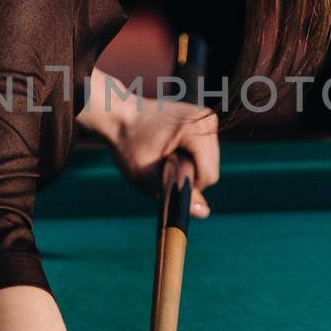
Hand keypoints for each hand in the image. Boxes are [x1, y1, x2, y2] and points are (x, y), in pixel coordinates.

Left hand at [111, 98, 219, 218]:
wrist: (119, 117)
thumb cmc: (129, 146)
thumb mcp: (148, 177)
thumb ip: (178, 195)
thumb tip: (205, 213)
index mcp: (196, 129)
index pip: (209, 175)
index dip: (187, 186)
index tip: (162, 175)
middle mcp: (207, 120)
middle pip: (211, 169)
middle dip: (188, 177)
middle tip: (161, 166)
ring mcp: (207, 119)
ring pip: (209, 163)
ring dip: (188, 169)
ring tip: (164, 156)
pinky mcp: (204, 122)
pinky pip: (204, 154)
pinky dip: (189, 159)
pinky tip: (170, 150)